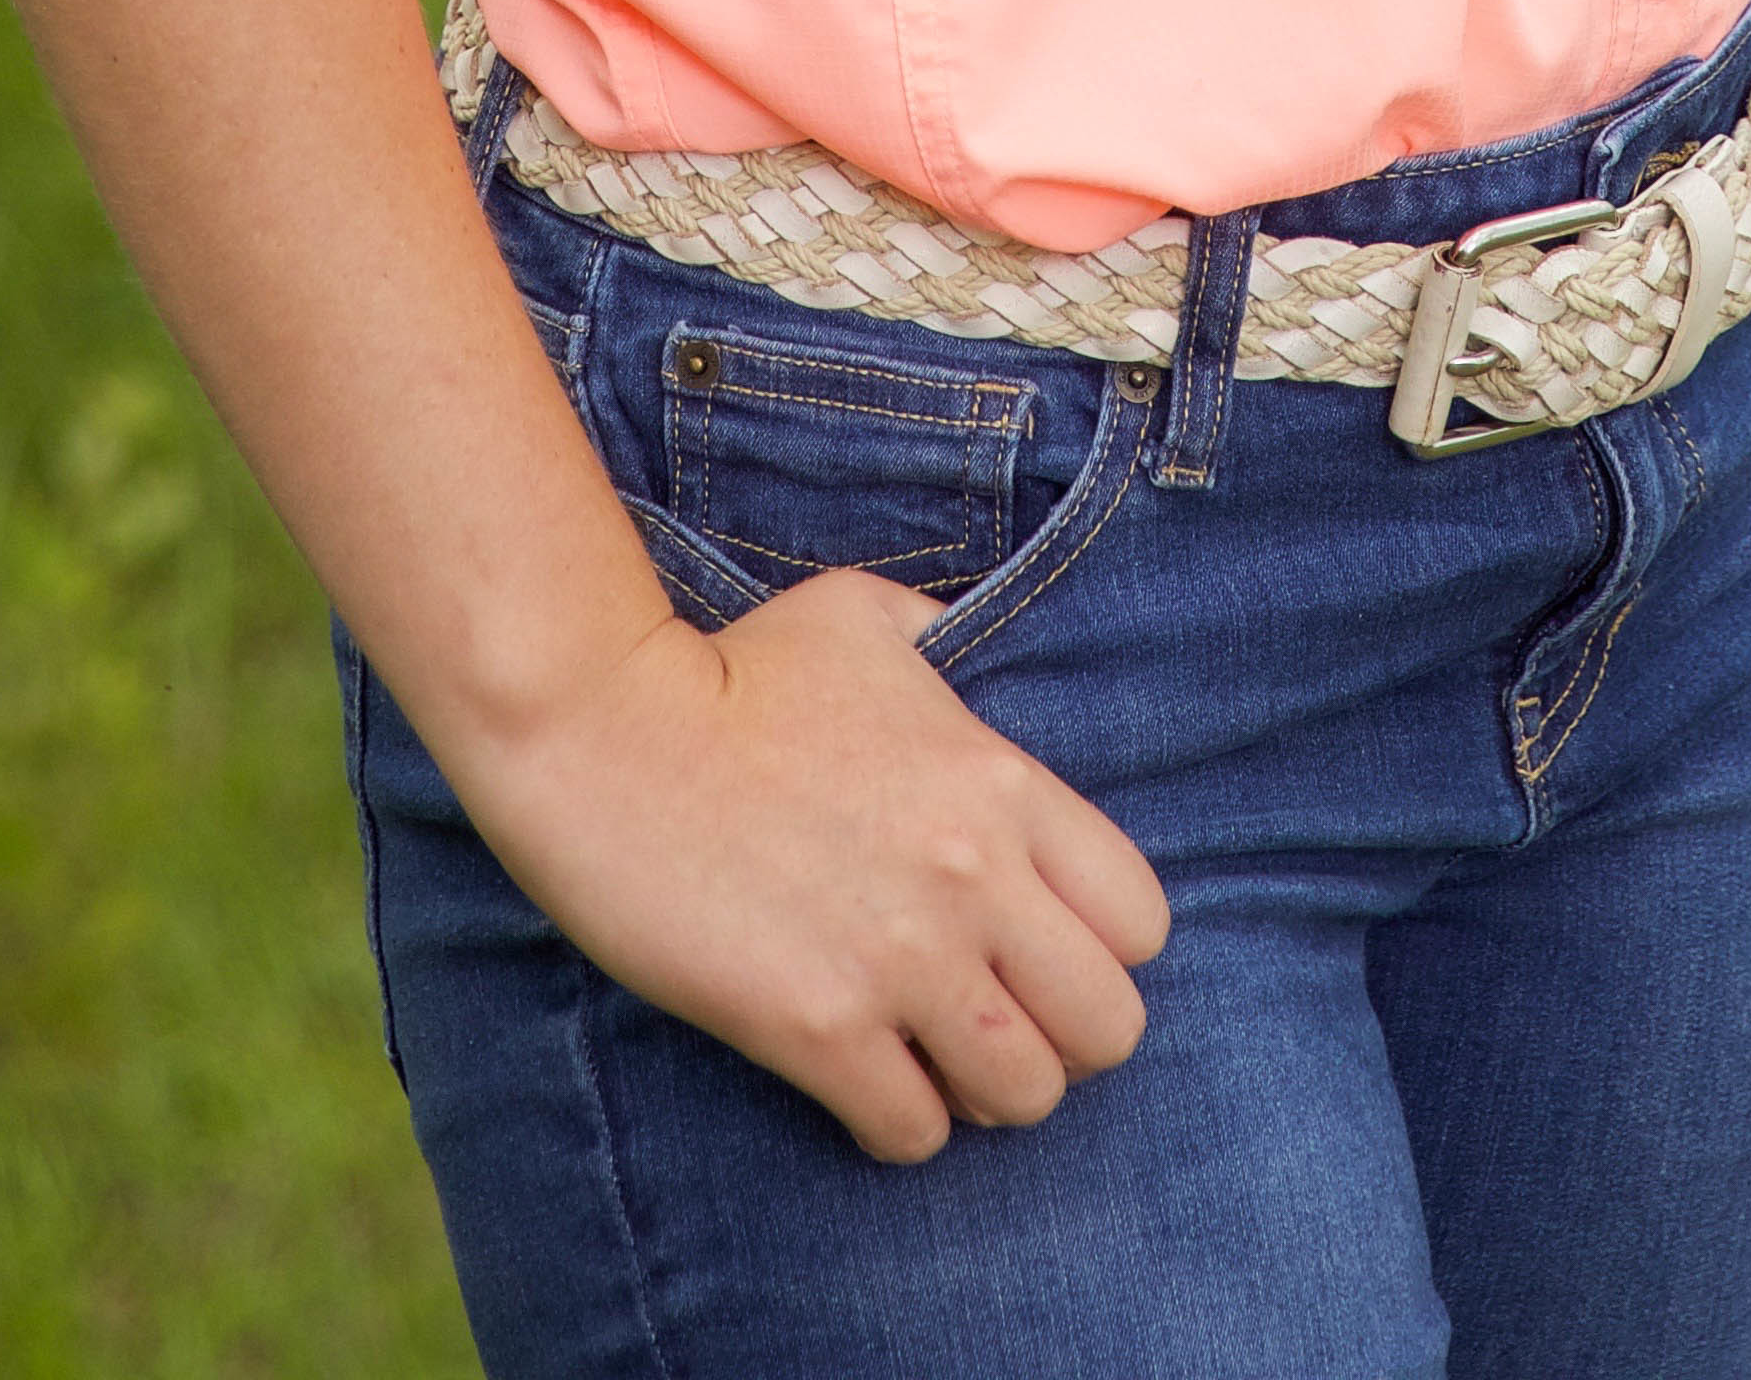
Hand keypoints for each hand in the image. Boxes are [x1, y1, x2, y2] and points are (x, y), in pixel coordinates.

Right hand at [465, 562, 1171, 1163]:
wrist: (609, 730)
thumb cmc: (735, 664)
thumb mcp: (866, 616)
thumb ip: (945, 644)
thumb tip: (969, 657)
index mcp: (1000, 785)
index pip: (1141, 921)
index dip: (1105, 951)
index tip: (1044, 947)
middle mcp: (973, 879)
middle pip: (1109, 1029)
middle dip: (1064, 1038)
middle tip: (1000, 1019)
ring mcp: (900, 960)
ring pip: (1026, 1097)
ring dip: (986, 1092)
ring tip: (933, 1057)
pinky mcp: (818, 1028)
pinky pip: (914, 1133)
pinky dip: (898, 1122)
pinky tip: (861, 1077)